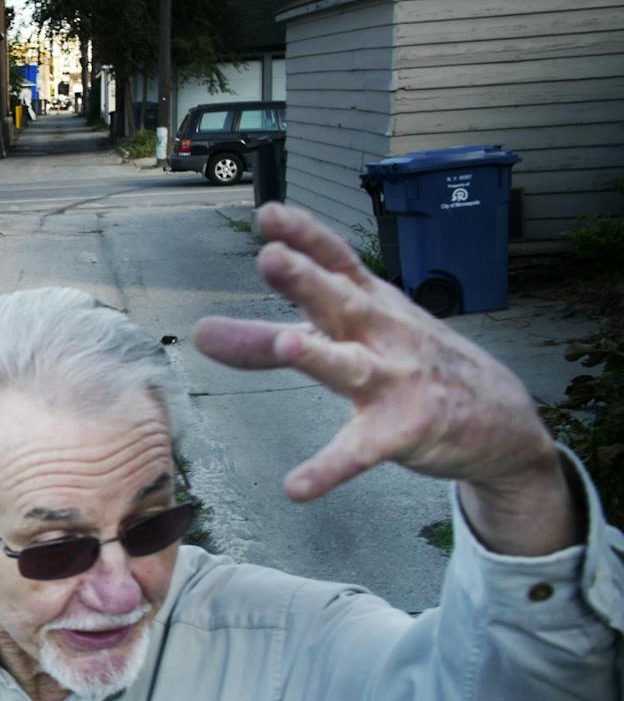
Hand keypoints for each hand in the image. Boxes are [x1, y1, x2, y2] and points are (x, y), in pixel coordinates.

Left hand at [192, 204, 574, 551]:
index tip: (269, 213)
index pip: (337, 261)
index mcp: (370, 305)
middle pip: (340, 302)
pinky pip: (360, 451)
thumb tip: (200, 333)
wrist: (501, 420)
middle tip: (270, 257)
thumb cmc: (412, 364)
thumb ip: (268, 340)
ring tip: (287, 343)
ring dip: (319, 354)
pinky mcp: (404, 431)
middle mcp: (383, 334)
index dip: (305, 234)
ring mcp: (396, 381)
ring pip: (351, 366)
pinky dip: (328, 469)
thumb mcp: (349, 339)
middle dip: (306, 279)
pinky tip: (296, 487)